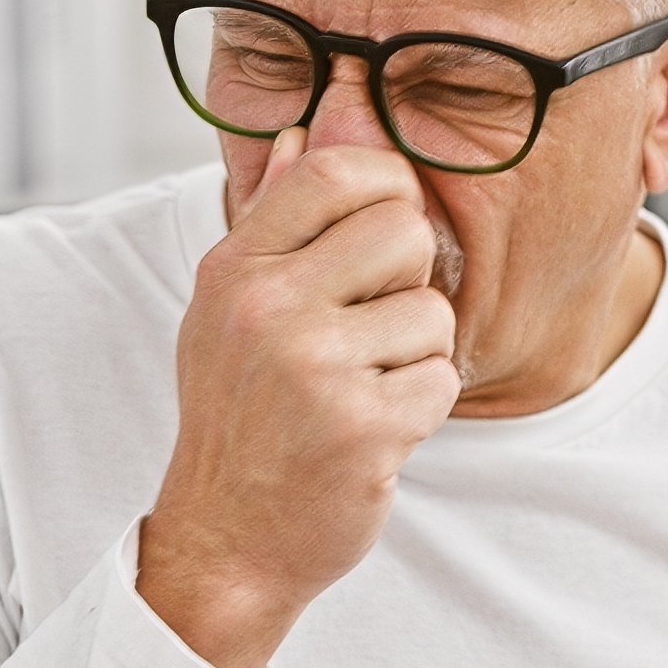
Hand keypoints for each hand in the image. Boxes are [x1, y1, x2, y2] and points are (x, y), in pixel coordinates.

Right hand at [139, 129, 457, 667]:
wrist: (226, 541)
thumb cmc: (240, 421)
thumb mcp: (229, 312)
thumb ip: (274, 220)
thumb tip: (305, 126)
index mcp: (236, 268)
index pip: (338, 169)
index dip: (386, 188)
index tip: (386, 235)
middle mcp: (266, 307)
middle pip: (404, 228)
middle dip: (409, 280)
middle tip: (372, 332)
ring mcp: (311, 367)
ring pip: (432, 311)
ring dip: (416, 356)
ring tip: (365, 390)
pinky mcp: (360, 426)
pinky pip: (441, 381)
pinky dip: (421, 410)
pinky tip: (375, 431)